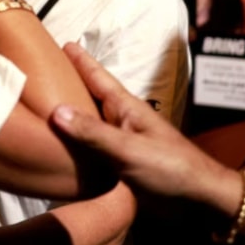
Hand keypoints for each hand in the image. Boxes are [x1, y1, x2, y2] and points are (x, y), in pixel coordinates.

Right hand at [52, 43, 235, 205]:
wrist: (199, 200)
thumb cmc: (170, 168)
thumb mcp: (128, 149)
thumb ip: (93, 132)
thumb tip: (56, 112)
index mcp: (126, 107)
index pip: (98, 77)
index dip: (80, 60)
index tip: (60, 43)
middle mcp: (121, 119)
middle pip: (91, 95)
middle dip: (70, 81)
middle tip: (44, 71)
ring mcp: (122, 141)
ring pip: (90, 119)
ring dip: (72, 110)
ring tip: (47, 103)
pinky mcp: (121, 162)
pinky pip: (92, 143)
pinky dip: (77, 138)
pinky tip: (64, 143)